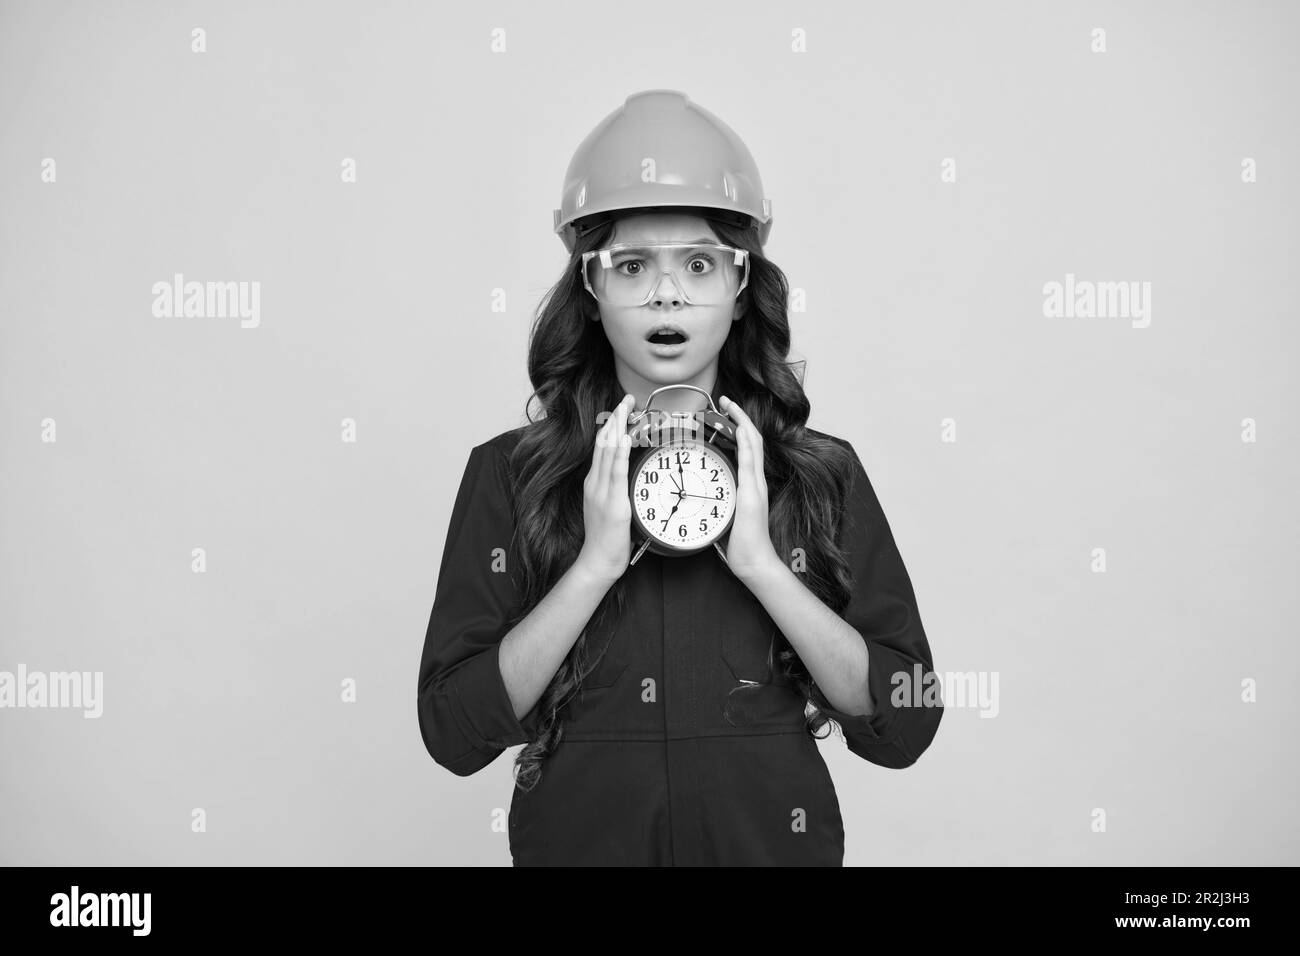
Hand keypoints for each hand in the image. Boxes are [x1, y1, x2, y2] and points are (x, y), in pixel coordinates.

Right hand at [575, 393, 634, 583]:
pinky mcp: (612, 503)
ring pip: (608, 453)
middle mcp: (595, 482)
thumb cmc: (605, 537)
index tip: (621, 409)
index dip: (610, 425)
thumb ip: (614, 488)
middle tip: (626, 399)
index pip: (601, 447)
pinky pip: (616, 473)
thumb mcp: (606, 506)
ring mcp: (602, 491)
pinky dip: (619, 453)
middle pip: (603, 443)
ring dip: (617, 428)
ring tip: (625, 408)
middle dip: (615, 419)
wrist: (597, 560)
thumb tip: (626, 473)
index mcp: (594, 482)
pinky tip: (623, 438)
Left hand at [718, 395, 780, 581]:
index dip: (739, 428)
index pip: (747, 449)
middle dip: (740, 417)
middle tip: (726, 400)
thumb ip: (718, 501)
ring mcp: (756, 486)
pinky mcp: (752, 494)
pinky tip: (739, 429)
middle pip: (752, 439)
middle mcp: (756, 481)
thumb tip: (700, 495)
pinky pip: (749, 462)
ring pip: (753, 444)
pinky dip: (745, 442)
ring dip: (742, 421)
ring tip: (730, 405)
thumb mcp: (727, 515)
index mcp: (751, 485)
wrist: (754, 562)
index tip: (726, 414)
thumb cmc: (740, 544)